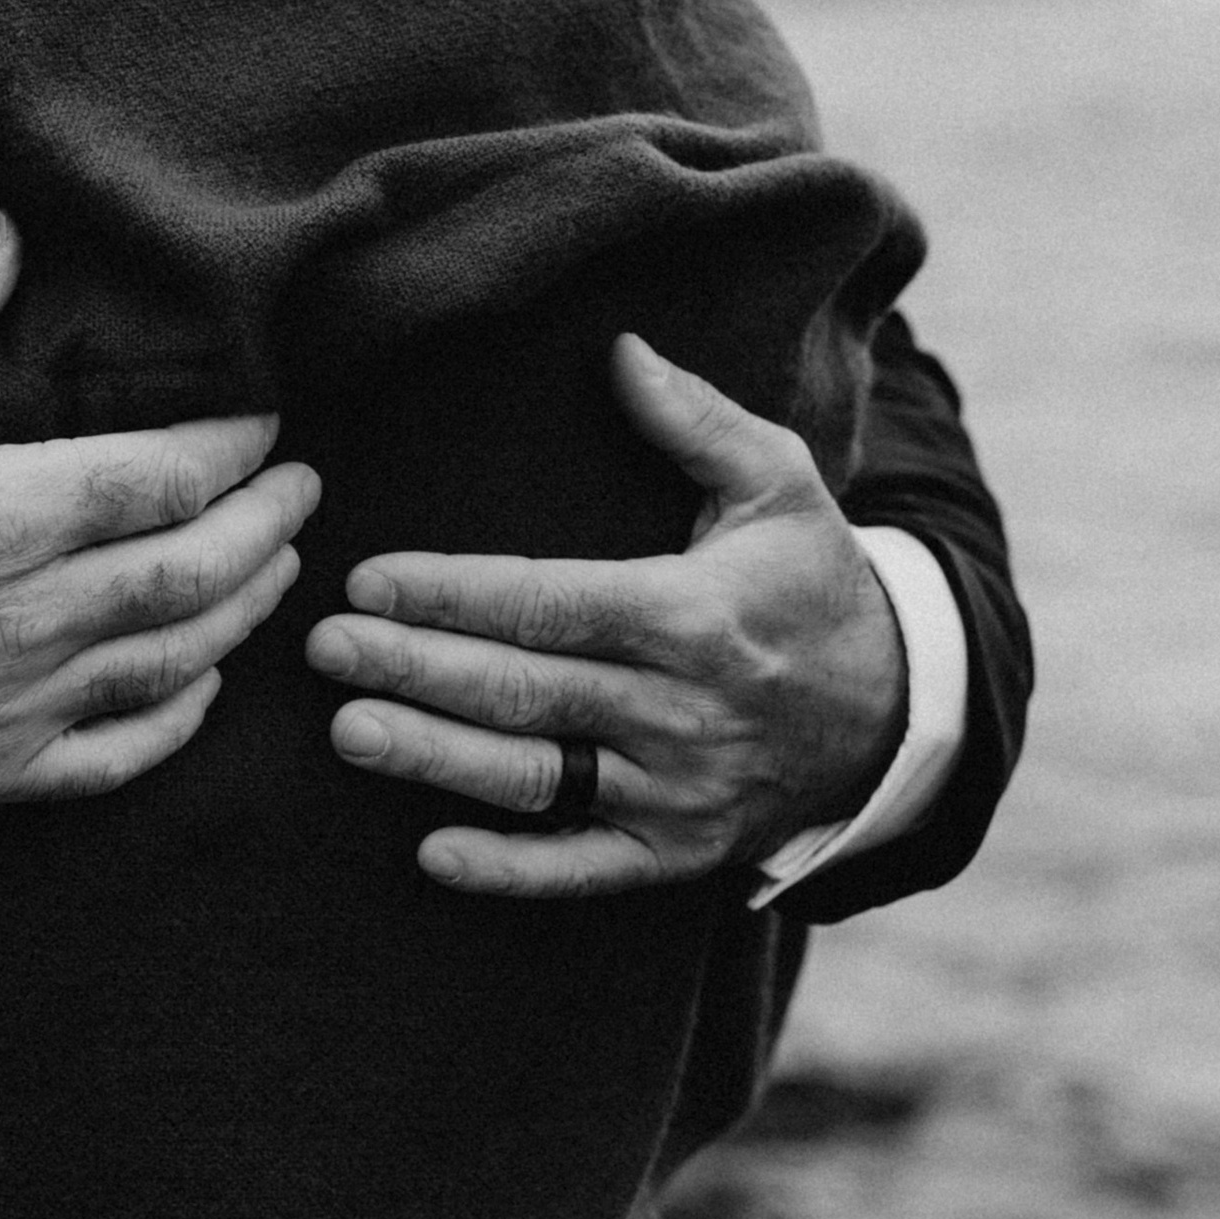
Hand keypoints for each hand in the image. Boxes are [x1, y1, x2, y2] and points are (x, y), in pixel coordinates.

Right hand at [0, 210, 315, 817]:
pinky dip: (175, 721)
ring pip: (172, 663)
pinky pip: (113, 757)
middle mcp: (21, 618)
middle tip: (303, 491)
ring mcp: (9, 706)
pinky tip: (201, 683)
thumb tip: (7, 227)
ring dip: (242, 612)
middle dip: (269, 527)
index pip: (164, 479)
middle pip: (196, 574)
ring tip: (276, 568)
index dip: (235, 449)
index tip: (264, 423)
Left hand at [301, 334, 906, 896]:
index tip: (368, 578)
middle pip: (525, 689)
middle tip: (323, 647)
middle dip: (415, 666)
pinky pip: (584, 870)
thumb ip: (695, 420)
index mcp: (692, 614)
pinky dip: (509, 870)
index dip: (453, 593)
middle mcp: (681, 710)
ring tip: (351, 732)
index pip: (548, 602)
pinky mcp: (678, 853)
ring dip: (437, 758)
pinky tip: (432, 854)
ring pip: (538, 778)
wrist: (897, 712)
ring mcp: (677, 791)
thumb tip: (621, 349)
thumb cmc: (813, 581)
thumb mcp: (779, 483)